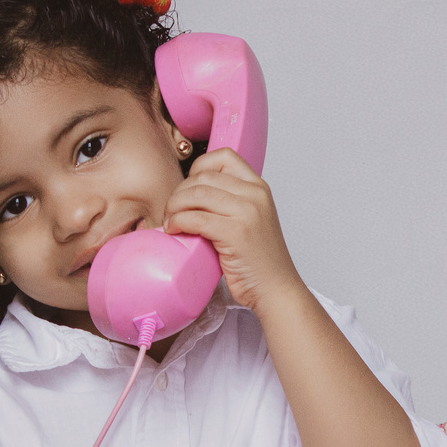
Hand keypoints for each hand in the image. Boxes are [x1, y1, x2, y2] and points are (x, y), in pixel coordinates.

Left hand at [162, 148, 302, 312]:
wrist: (275, 289)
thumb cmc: (259, 261)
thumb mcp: (252, 219)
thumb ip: (231, 201)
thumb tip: (192, 192)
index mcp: (259, 188)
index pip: (224, 157)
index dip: (198, 168)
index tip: (189, 188)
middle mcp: (255, 195)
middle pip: (203, 176)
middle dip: (179, 192)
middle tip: (172, 210)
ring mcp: (247, 212)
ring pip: (195, 194)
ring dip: (174, 206)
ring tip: (170, 221)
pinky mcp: (235, 232)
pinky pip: (194, 217)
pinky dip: (177, 222)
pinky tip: (174, 230)